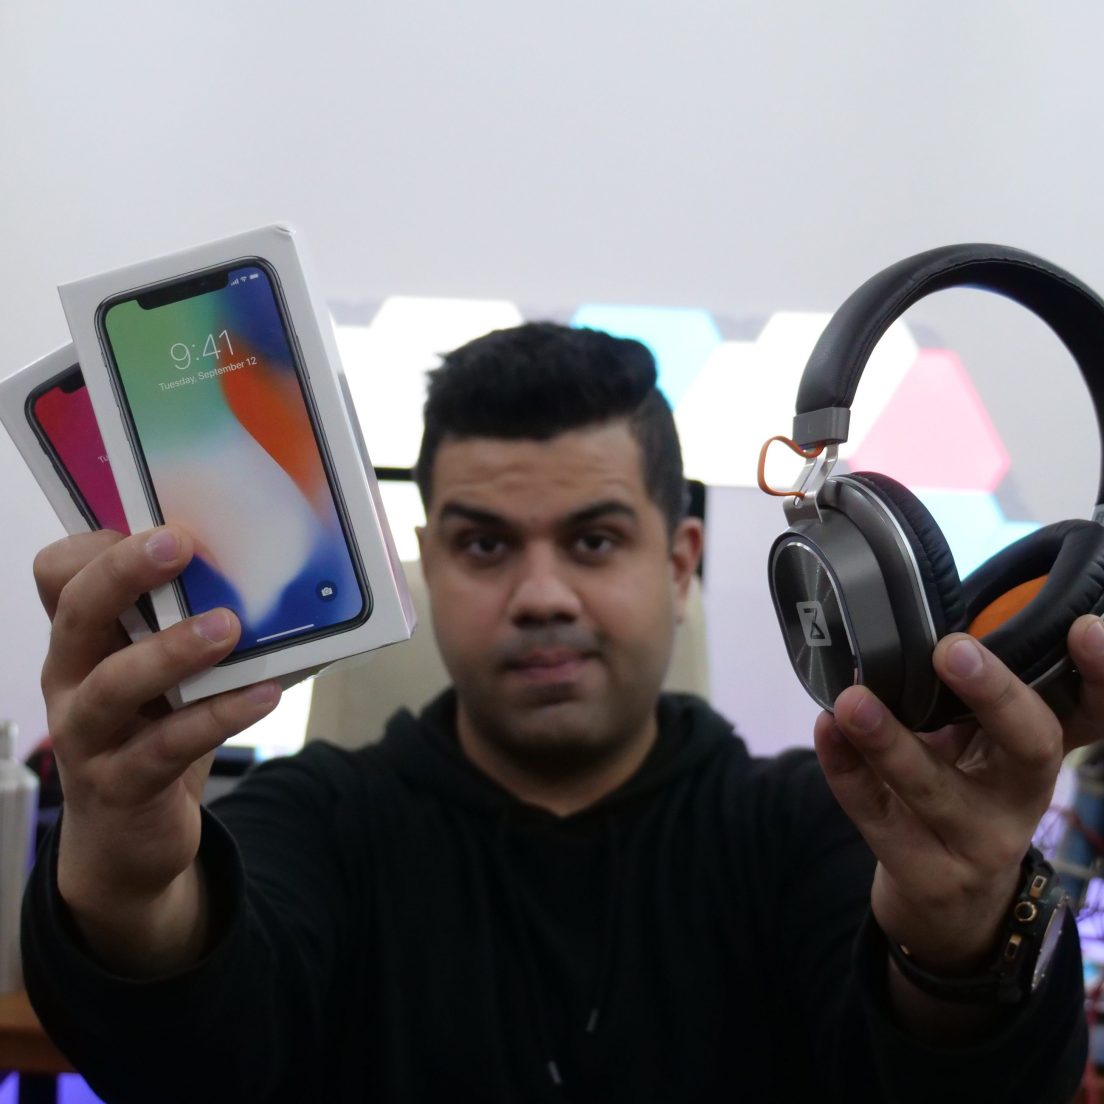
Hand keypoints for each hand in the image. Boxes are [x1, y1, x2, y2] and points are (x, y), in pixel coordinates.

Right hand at [35, 526, 280, 917]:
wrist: (127, 837)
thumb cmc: (152, 731)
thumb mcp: (165, 672)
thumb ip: (194, 624)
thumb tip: (281, 577)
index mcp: (82, 640)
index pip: (58, 576)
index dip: (96, 546)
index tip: (158, 525)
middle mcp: (72, 679)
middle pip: (77, 614)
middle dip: (124, 573)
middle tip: (179, 545)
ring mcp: (88, 735)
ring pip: (114, 684)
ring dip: (172, 650)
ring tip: (228, 627)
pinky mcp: (121, 784)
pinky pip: (166, 746)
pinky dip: (217, 716)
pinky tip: (262, 695)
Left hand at [812, 616, 1103, 973]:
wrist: (948, 906)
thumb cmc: (963, 795)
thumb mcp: (981, 748)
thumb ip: (971, 699)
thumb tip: (933, 622)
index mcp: (1039, 754)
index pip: (1090, 713)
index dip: (1100, 675)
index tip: (1086, 627)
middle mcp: (1024, 798)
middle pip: (1030, 747)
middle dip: (994, 696)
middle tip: (952, 649)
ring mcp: (978, 843)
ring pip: (937, 789)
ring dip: (890, 741)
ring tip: (853, 700)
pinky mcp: (925, 873)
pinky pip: (878, 817)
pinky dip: (846, 771)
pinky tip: (826, 730)